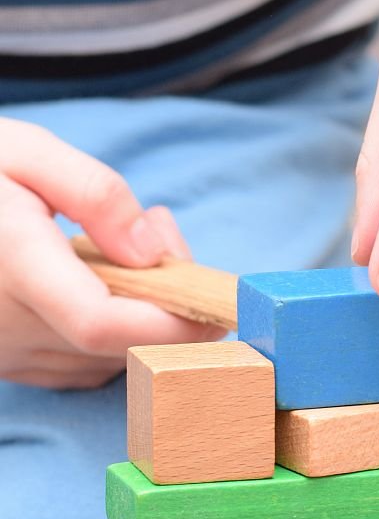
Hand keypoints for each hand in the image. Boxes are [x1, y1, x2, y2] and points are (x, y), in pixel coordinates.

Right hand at [0, 119, 222, 388]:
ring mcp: (3, 353)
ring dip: (143, 315)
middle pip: (118, 344)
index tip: (217, 303)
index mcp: (10, 264)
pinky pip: (85, 366)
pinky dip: (115, 335)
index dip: (170, 324)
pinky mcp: (8, 364)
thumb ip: (94, 194)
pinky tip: (103, 282)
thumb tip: (151, 254)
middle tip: (162, 233)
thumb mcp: (26, 152)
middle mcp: (3, 325)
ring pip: (108, 360)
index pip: (102, 322)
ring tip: (127, 247)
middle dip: (169, 301)